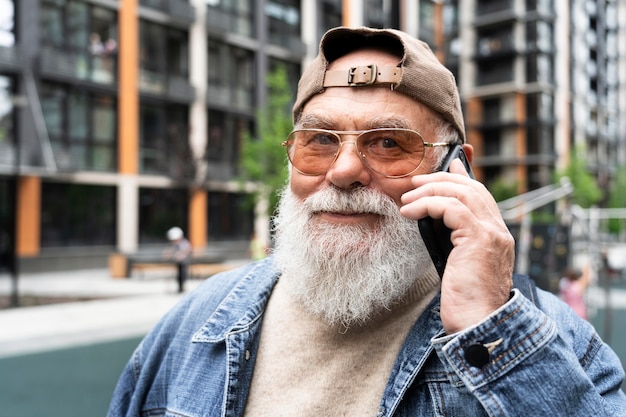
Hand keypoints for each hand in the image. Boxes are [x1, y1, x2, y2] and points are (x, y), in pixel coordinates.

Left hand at [400, 160, 513, 333]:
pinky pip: (451, 208)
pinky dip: (427, 205)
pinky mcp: (479, 239)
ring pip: (461, 193)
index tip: (450, 164)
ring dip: (429, 191)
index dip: (464, 177)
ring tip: (407, 199)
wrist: (479, 323)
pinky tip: (409, 213)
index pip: (481, 196)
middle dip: (442, 179)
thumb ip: (455, 243)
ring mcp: (491, 233)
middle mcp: (498, 231)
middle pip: (471, 188)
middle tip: (416, 182)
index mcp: (496, 236)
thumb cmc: (465, 301)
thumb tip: (434, 223)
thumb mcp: (458, 265)